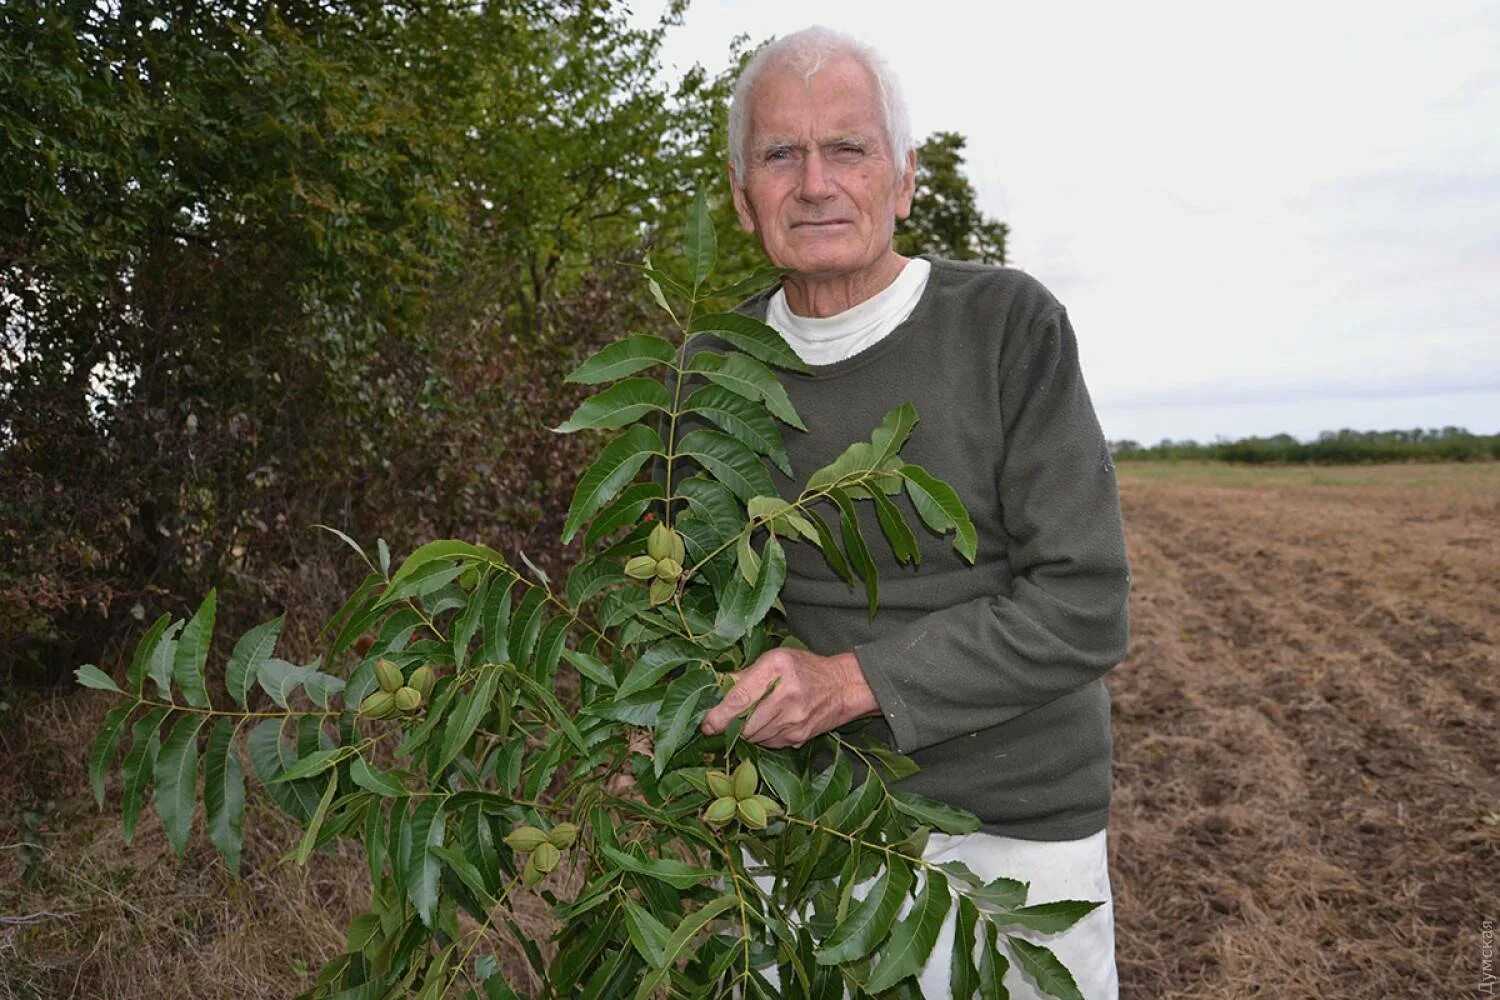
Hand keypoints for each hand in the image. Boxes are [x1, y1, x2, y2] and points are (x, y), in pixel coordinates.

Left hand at [700, 647, 879, 747]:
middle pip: (745, 723)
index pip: (740, 698)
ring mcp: (794, 719)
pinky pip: (769, 744)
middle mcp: (786, 695)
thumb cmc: (804, 668)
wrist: (843, 687)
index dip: (719, 716)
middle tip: (732, 719)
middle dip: (733, 725)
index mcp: (777, 669)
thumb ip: (746, 675)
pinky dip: (764, 736)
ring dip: (749, 731)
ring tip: (758, 716)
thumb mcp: (775, 659)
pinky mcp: (799, 737)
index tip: (707, 726)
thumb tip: (716, 690)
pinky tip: (772, 723)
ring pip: (755, 737)